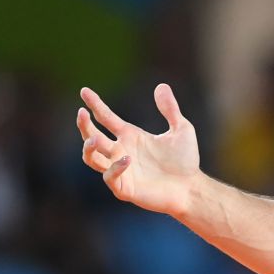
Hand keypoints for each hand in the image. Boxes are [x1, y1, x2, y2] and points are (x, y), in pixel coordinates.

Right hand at [76, 83, 201, 214]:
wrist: (192, 188)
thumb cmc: (186, 161)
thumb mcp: (182, 130)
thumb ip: (171, 109)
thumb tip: (161, 86)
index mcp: (130, 136)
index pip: (105, 117)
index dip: (94, 104)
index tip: (84, 91)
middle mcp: (120, 151)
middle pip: (91, 136)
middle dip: (84, 125)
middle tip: (82, 114)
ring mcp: (120, 170)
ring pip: (92, 158)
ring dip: (89, 148)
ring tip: (95, 139)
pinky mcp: (125, 188)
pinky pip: (110, 177)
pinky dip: (115, 168)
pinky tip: (127, 159)